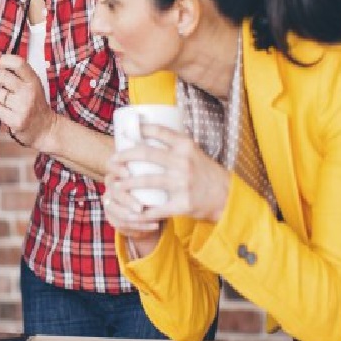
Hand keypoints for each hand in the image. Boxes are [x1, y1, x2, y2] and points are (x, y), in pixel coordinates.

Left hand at [0, 54, 55, 150]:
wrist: (45, 129)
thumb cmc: (35, 105)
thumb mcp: (33, 86)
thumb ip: (19, 76)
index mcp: (33, 81)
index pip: (18, 63)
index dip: (4, 60)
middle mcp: (29, 92)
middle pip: (2, 75)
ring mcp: (22, 106)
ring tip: (8, 103)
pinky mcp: (16, 120)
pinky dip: (0, 111)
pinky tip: (9, 113)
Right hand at [102, 153, 163, 254]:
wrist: (152, 208)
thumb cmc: (158, 183)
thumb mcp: (157, 170)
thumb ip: (161, 159)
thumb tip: (173, 148)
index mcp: (119, 170)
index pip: (111, 165)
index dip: (117, 168)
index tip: (129, 173)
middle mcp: (112, 185)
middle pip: (112, 191)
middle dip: (126, 200)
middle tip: (140, 208)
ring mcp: (111, 202)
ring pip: (116, 210)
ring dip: (135, 217)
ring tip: (153, 220)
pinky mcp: (115, 218)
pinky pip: (122, 224)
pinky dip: (141, 226)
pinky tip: (155, 226)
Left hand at [111, 123, 230, 222]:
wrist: (226, 197)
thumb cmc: (206, 173)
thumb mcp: (194, 152)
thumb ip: (175, 145)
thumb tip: (146, 133)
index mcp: (185, 146)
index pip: (158, 131)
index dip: (138, 130)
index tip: (124, 133)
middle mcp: (183, 162)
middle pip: (146, 154)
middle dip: (124, 156)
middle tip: (113, 160)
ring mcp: (182, 183)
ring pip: (146, 180)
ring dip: (126, 183)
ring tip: (116, 185)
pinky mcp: (182, 203)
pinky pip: (156, 208)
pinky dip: (141, 210)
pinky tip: (131, 210)